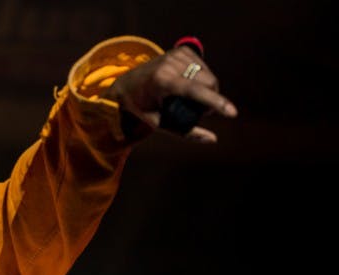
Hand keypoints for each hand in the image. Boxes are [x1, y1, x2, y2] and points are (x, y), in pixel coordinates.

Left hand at [103, 42, 237, 143]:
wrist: (125, 84)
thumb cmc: (142, 108)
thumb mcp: (159, 123)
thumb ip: (186, 132)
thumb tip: (213, 139)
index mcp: (162, 82)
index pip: (195, 91)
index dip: (216, 102)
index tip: (232, 113)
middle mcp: (169, 64)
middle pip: (208, 82)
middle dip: (212, 98)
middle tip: (200, 110)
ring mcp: (176, 55)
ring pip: (208, 74)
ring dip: (207, 88)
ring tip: (190, 98)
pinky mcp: (181, 50)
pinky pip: (203, 66)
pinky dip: (202, 78)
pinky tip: (189, 84)